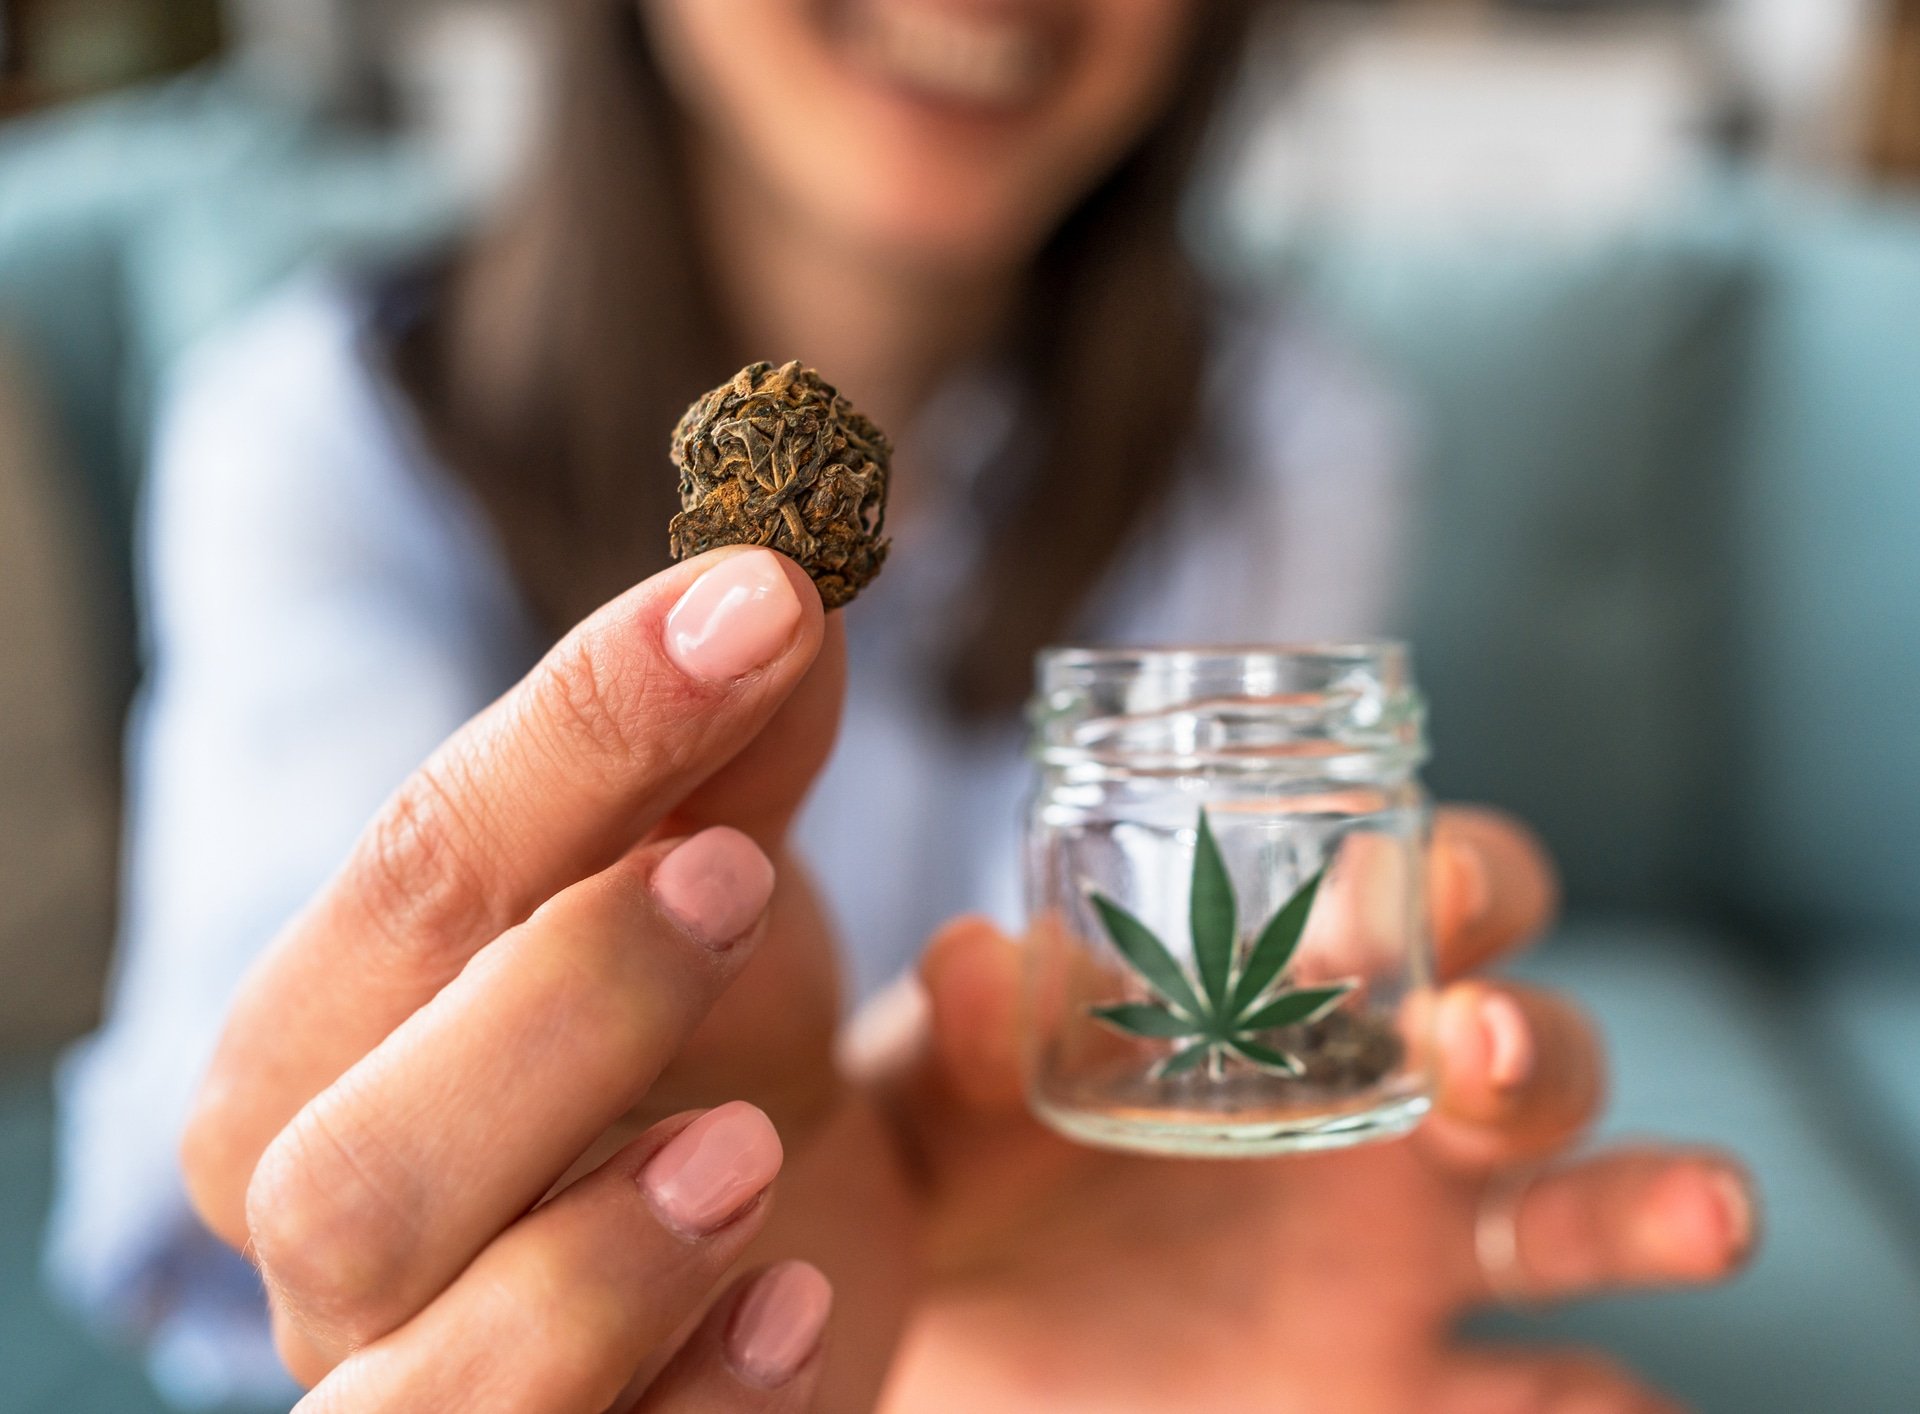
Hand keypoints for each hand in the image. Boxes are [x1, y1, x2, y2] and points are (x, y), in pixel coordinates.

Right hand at [179, 548, 913, 1408]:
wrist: (762, 1272)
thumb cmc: (710, 1063)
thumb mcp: (731, 906)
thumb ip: (742, 769)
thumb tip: (785, 586)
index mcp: (348, 1038)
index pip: (419, 872)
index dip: (585, 728)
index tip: (763, 597)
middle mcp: (341, 1231)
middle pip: (348, 1157)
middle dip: (552, 1008)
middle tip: (737, 880)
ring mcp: (427, 1388)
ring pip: (406, 1384)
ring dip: (589, 1260)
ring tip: (753, 1151)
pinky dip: (693, 1407)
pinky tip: (803, 1304)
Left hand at [864, 809, 1756, 1412]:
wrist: (967, 1348)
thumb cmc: (963, 1183)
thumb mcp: (935, 1106)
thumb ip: (956, 1037)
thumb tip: (978, 956)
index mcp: (1292, 1005)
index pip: (1423, 901)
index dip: (1445, 879)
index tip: (1394, 894)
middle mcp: (1386, 1117)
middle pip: (1535, 1042)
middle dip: (1532, 1033)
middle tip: (1470, 1043)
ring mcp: (1413, 1264)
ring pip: (1581, 1213)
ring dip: (1656, 1200)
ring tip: (1709, 1215)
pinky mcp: (1402, 1391)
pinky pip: (1553, 1400)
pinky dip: (1614, 1404)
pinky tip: (1640, 1406)